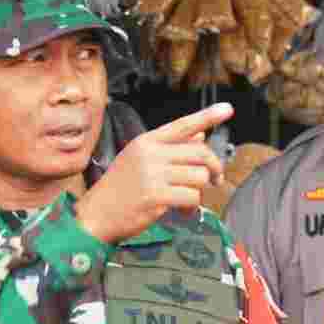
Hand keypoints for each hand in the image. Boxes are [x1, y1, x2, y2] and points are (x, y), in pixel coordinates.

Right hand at [75, 102, 233, 244]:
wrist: (95, 215)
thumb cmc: (119, 189)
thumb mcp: (139, 161)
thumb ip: (170, 149)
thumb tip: (201, 136)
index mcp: (146, 142)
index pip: (183, 125)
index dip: (207, 116)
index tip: (228, 109)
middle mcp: (150, 153)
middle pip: (200, 153)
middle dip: (213, 168)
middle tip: (215, 180)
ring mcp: (152, 174)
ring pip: (199, 177)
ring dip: (200, 191)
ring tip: (186, 200)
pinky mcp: (155, 196)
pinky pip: (191, 197)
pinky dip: (192, 207)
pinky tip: (182, 212)